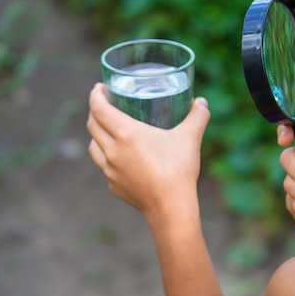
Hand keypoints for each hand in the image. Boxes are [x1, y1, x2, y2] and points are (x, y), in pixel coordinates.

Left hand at [86, 83, 210, 220]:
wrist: (170, 208)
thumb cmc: (178, 170)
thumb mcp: (190, 138)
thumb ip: (197, 117)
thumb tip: (202, 102)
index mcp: (126, 134)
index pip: (99, 109)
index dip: (96, 95)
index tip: (100, 87)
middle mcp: (112, 150)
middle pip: (92, 125)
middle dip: (95, 111)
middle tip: (105, 104)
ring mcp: (110, 169)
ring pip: (93, 146)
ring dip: (96, 134)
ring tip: (107, 129)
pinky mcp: (114, 185)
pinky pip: (104, 165)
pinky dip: (106, 156)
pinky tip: (119, 157)